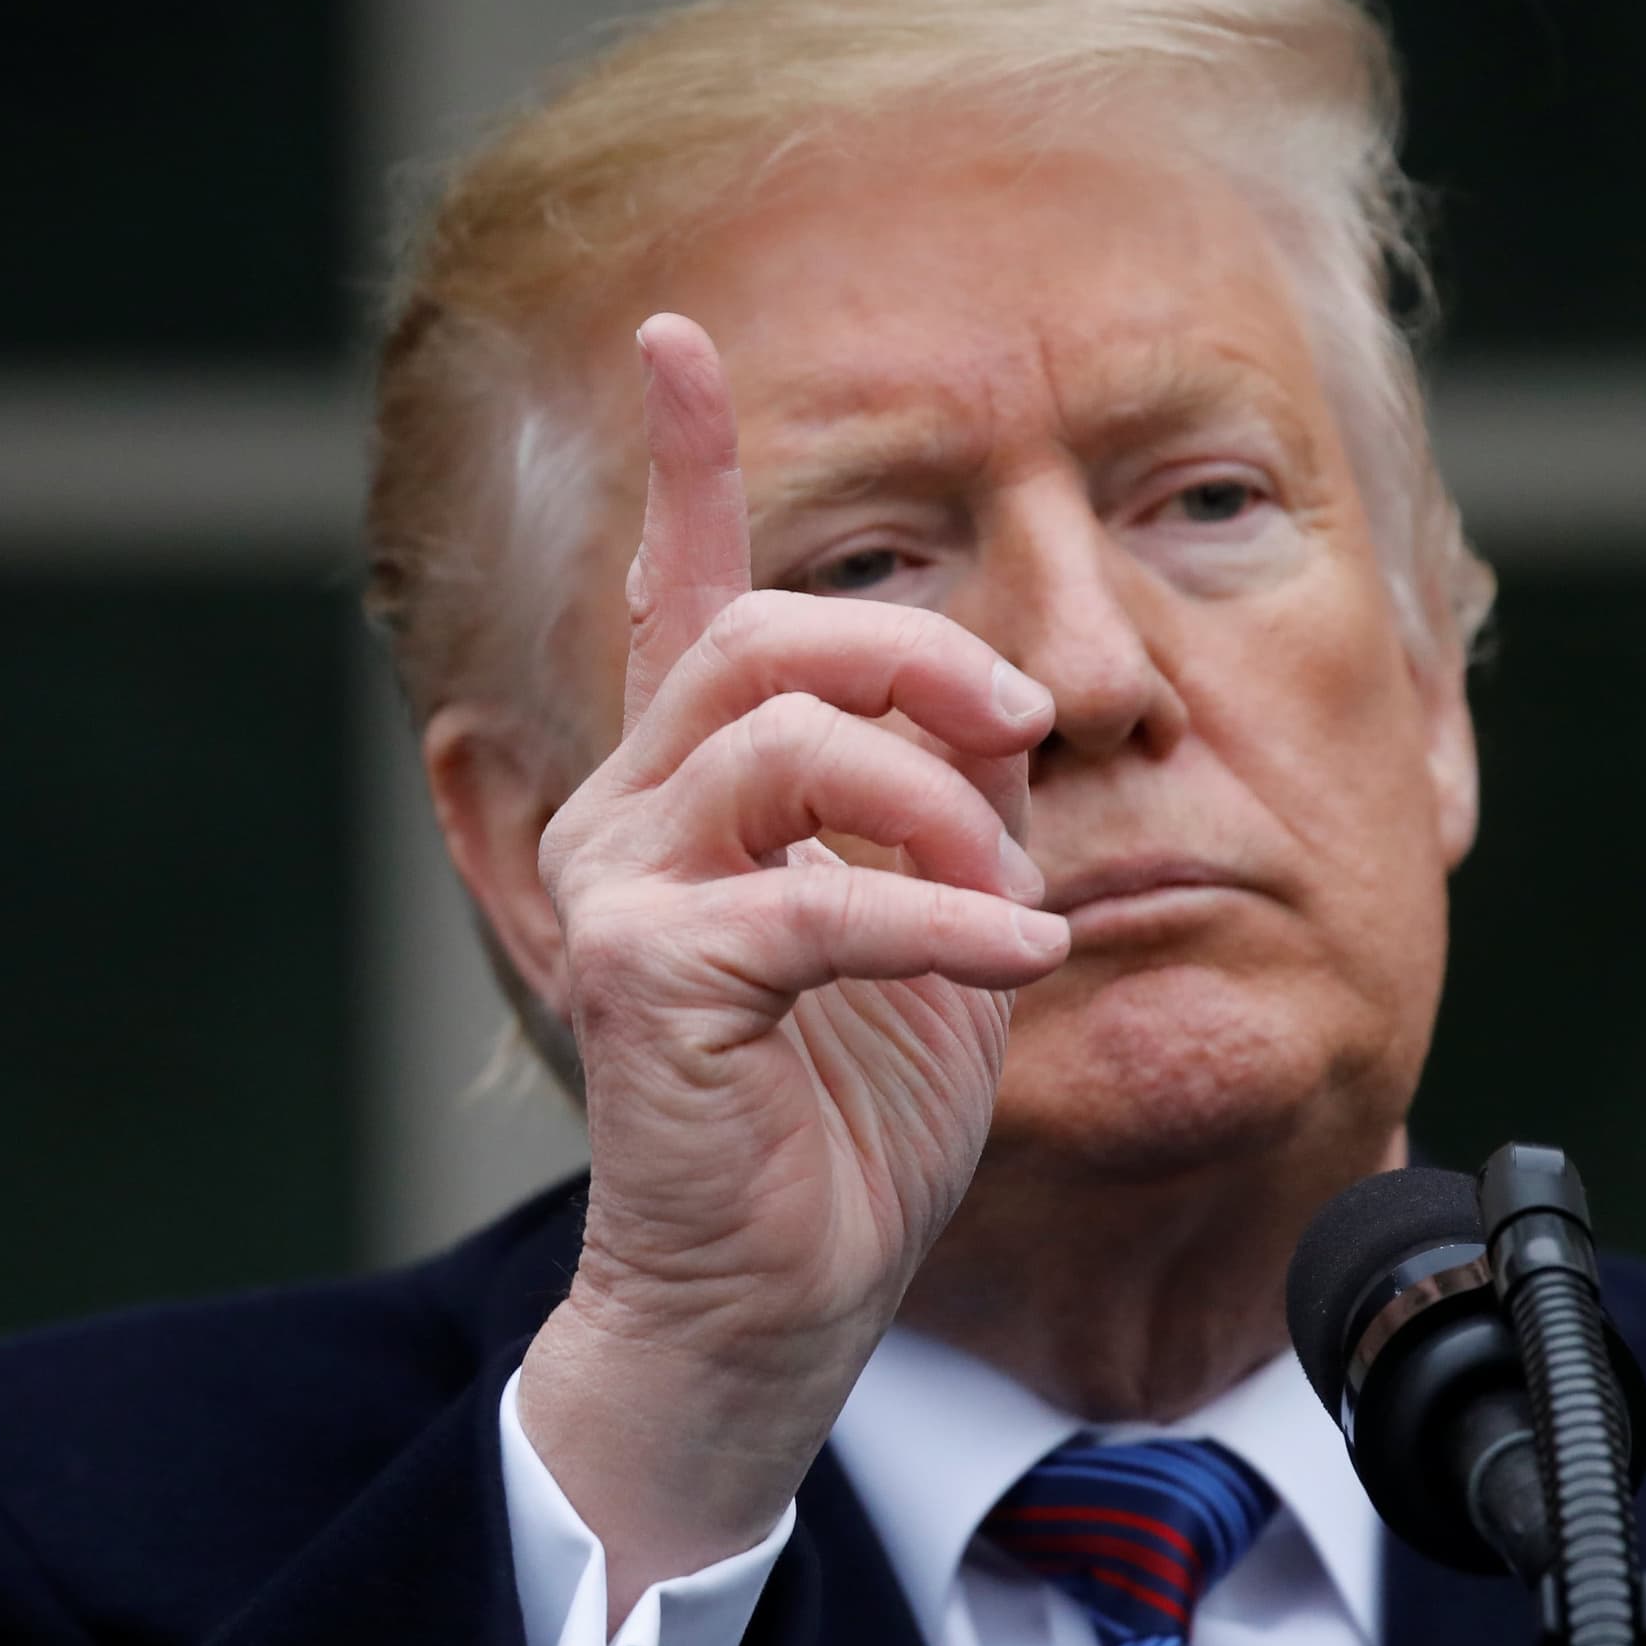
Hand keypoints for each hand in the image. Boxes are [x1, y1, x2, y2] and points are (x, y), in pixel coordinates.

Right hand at [514, 314, 1066, 1615]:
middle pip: (764, 637)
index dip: (680, 460)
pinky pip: (812, 899)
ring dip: (933, 803)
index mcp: (695, 785)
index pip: (676, 590)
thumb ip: (944, 802)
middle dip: (916, 649)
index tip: (674, 340)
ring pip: (781, 741)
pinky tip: (1016, 962)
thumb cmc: (849, 1124)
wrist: (776, 1306)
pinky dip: (940, 923)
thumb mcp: (934, 928)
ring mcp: (619, 890)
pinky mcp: (637, 979)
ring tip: (1012, 901)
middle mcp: (629, 813)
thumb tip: (990, 707)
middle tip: (1026, 720)